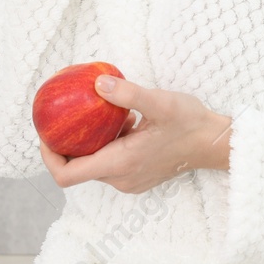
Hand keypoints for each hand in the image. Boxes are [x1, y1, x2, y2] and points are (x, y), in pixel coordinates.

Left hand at [38, 74, 232, 194]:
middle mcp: (121, 178)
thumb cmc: (191, 124)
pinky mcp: (137, 176)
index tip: (46, 133)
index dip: (49, 157)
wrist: (216, 144)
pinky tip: (122, 120)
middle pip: (78, 169)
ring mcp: (130, 180)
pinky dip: (107, 144)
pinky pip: (110, 162)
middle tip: (63, 116)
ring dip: (90, 142)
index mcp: (120, 164)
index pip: (68, 174)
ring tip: (94, 115)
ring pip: (95, 164)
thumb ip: (127, 94)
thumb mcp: (160, 102)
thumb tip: (97, 84)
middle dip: (66, 144)